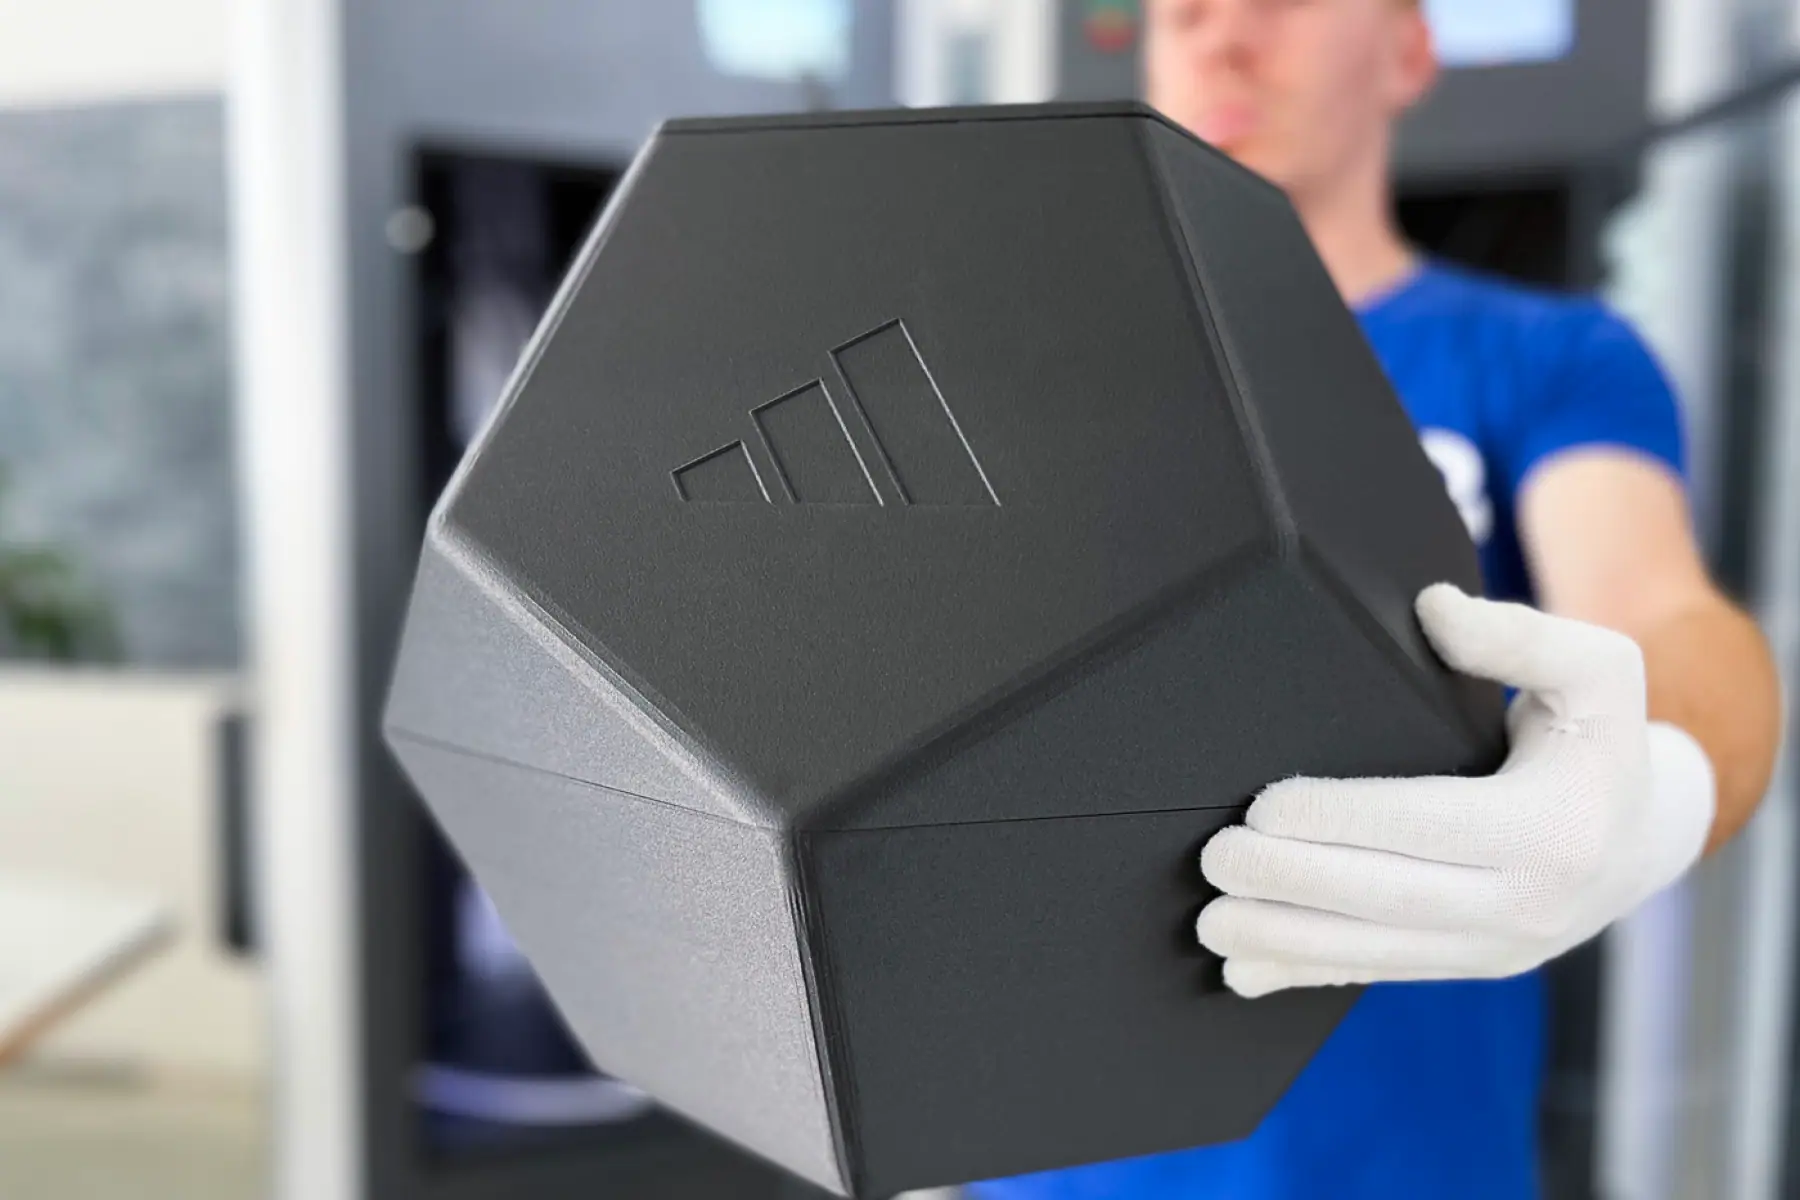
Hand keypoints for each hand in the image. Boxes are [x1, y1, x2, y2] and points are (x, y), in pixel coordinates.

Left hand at [1196, 584, 1715, 998]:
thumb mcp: (1594, 672)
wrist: (1642, 841)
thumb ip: (1518, 635)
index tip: (1265, 806)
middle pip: (1386, 897)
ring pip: (1372, 952)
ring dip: (1283, 939)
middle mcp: (1525, 904)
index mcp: (1552, 830)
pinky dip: (1306, 974)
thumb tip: (1435, 610)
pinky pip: (1378, 975)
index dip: (1338, 817)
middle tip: (1216, 860)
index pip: (1426, 823)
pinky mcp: (1467, 968)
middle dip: (1290, 882)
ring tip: (1210, 921)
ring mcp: (1495, 949)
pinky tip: (1245, 970)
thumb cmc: (1602, 741)